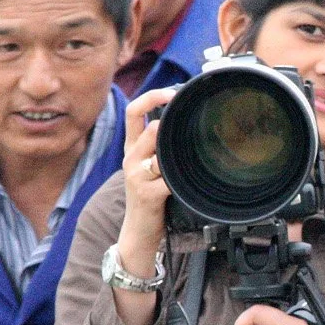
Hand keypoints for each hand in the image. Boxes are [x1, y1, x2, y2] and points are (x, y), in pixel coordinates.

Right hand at [117, 86, 177, 267]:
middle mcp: (131, 158)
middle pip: (150, 128)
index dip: (151, 96)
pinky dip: (180, 177)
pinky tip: (187, 181)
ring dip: (176, 154)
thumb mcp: (150, 167)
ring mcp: (137, 175)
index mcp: (132, 148)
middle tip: (193, 126)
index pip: (133, 111)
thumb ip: (160, 147)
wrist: (138, 231)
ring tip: (188, 161)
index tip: (170, 92)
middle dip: (172, 127)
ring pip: (158, 150)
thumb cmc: (150, 198)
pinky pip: (167, 176)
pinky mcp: (147, 193)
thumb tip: (185, 125)